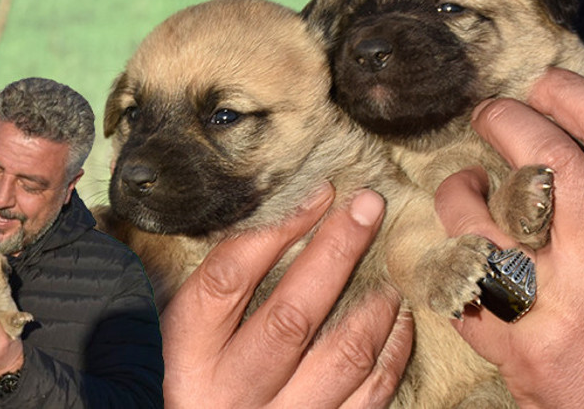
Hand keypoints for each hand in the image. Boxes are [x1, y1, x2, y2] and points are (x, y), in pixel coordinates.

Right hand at [161, 182, 413, 408]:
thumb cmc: (198, 372)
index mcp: (189, 352)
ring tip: (388, 268)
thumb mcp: (187, 330)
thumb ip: (222, 284)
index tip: (317, 193)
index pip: (229, 278)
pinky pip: (370, 394)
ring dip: (374, 303)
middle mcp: (231, 390)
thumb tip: (283, 215)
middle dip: (337, 251)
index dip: (276, 229)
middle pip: (292, 314)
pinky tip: (396, 319)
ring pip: (342, 356)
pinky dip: (392, 350)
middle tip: (369, 206)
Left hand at [435, 68, 583, 407]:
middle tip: (488, 115)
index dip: (572, 96)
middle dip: (506, 121)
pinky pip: (461, 281)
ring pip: (483, 217)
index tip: (544, 86)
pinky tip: (453, 246)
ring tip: (462, 183)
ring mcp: (556, 299)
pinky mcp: (515, 341)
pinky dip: (448, 256)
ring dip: (460, 188)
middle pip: (543, 160)